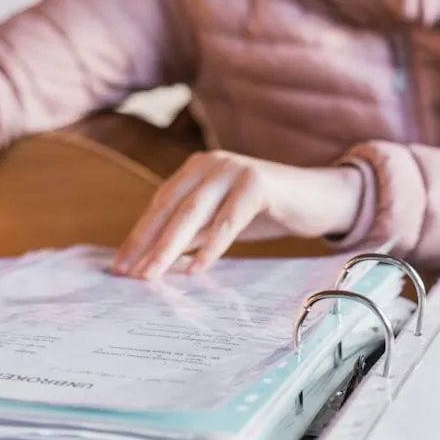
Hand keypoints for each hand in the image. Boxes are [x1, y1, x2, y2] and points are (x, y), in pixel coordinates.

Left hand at [111, 150, 362, 278]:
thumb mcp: (220, 222)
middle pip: (171, 209)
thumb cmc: (266, 211)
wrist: (319, 198)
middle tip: (130, 276)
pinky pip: (229, 220)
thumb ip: (190, 234)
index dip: (138, 236)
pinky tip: (196, 268)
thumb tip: (151, 260)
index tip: (120, 266)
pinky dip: (212, 246)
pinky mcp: (259, 183)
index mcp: (196, 169)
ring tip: (152, 275)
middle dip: (147, 244)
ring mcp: (234, 169)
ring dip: (170, 248)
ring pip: (194, 214)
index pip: (160, 205)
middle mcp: (211, 164)